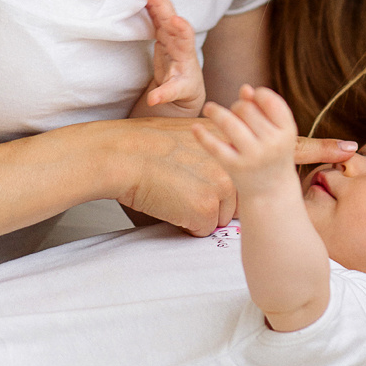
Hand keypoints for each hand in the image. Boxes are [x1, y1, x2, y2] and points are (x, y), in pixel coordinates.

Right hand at [116, 116, 235, 235]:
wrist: (124, 154)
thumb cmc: (147, 144)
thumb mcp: (193, 135)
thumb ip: (215, 153)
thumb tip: (225, 177)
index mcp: (230, 142)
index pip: (241, 177)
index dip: (219, 185)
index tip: (201, 180)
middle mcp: (232, 162)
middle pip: (236, 201)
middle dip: (213, 202)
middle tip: (185, 188)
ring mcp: (221, 185)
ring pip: (220, 218)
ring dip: (201, 214)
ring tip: (176, 193)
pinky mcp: (206, 208)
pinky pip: (203, 231)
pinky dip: (186, 225)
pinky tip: (171, 204)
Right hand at [142, 0, 205, 116]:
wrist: (187, 85)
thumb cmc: (184, 89)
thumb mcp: (177, 93)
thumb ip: (167, 94)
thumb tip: (154, 100)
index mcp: (185, 53)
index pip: (186, 37)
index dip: (181, 28)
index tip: (175, 19)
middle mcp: (180, 39)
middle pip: (171, 17)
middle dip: (162, 2)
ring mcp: (172, 34)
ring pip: (164, 12)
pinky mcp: (164, 33)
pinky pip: (157, 15)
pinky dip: (151, 4)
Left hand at [194, 86, 298, 197]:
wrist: (271, 192)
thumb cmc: (272, 152)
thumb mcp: (276, 131)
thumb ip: (263, 108)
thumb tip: (245, 88)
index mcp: (287, 131)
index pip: (270, 101)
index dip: (258, 95)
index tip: (252, 98)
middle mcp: (272, 144)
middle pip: (246, 109)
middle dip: (237, 106)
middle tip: (235, 113)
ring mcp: (253, 156)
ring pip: (229, 122)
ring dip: (216, 112)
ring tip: (208, 109)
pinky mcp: (234, 167)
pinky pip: (215, 146)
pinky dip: (203, 135)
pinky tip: (195, 128)